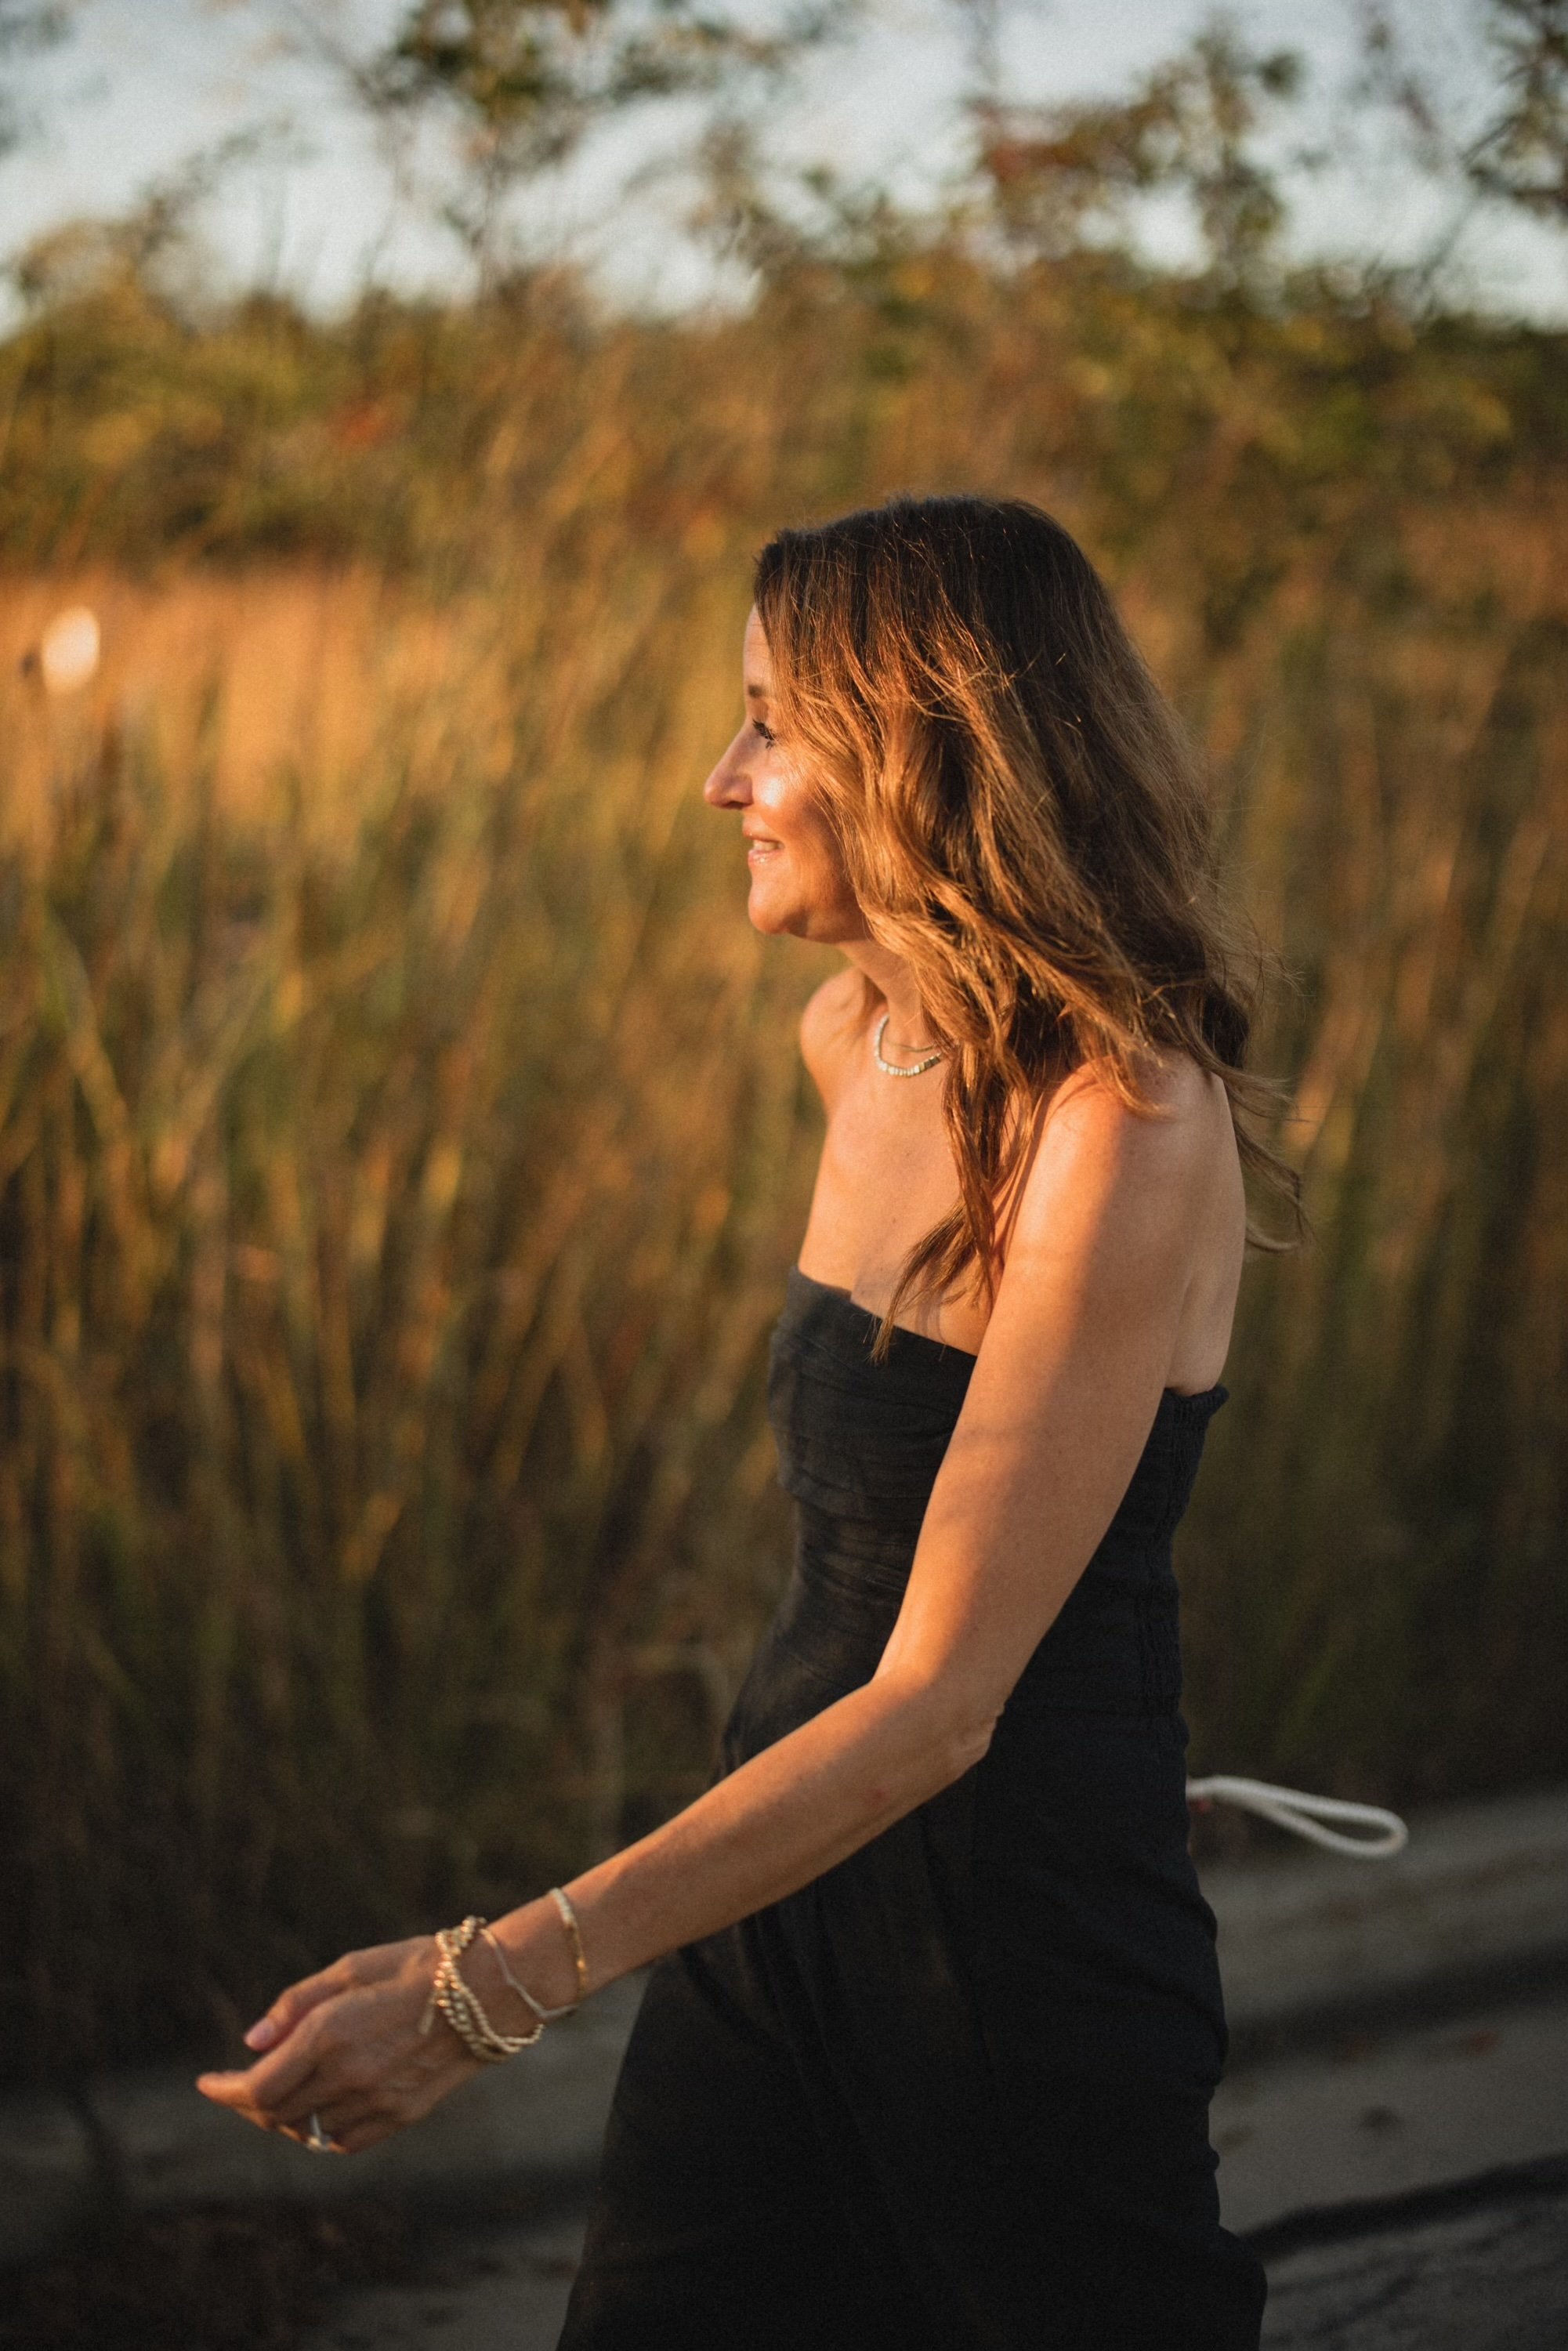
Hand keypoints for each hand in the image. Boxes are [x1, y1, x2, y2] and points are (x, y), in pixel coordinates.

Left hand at [196, 1935, 482, 2154]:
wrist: (489, 1992)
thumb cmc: (417, 1965)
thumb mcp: (352, 1968)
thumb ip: (295, 2004)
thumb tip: (250, 2043)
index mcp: (330, 2033)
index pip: (257, 2085)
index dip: (224, 2090)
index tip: (206, 2083)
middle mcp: (347, 2075)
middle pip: (275, 2113)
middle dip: (247, 2102)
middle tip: (239, 2084)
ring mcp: (376, 2102)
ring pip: (305, 2131)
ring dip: (283, 2116)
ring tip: (281, 2091)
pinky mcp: (400, 2117)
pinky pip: (342, 2141)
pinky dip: (320, 2130)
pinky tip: (320, 2107)